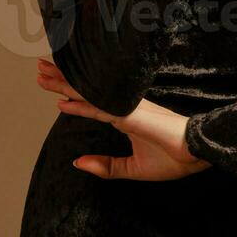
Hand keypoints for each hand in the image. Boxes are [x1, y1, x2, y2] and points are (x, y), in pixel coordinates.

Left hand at [36, 58, 211, 180]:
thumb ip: (106, 166)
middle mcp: (123, 106)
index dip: (71, 93)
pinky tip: (61, 100)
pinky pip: (100, 108)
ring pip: (89, 93)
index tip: (53, 87)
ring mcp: (126, 108)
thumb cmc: (172, 159)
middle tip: (40, 68)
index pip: (92, 101)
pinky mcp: (130, 115)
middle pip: (86, 89)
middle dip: (62, 79)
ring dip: (63, 84)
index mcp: (126, 115)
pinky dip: (80, 103)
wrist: (196, 153)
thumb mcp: (133, 169)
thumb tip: (77, 162)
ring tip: (42, 73)